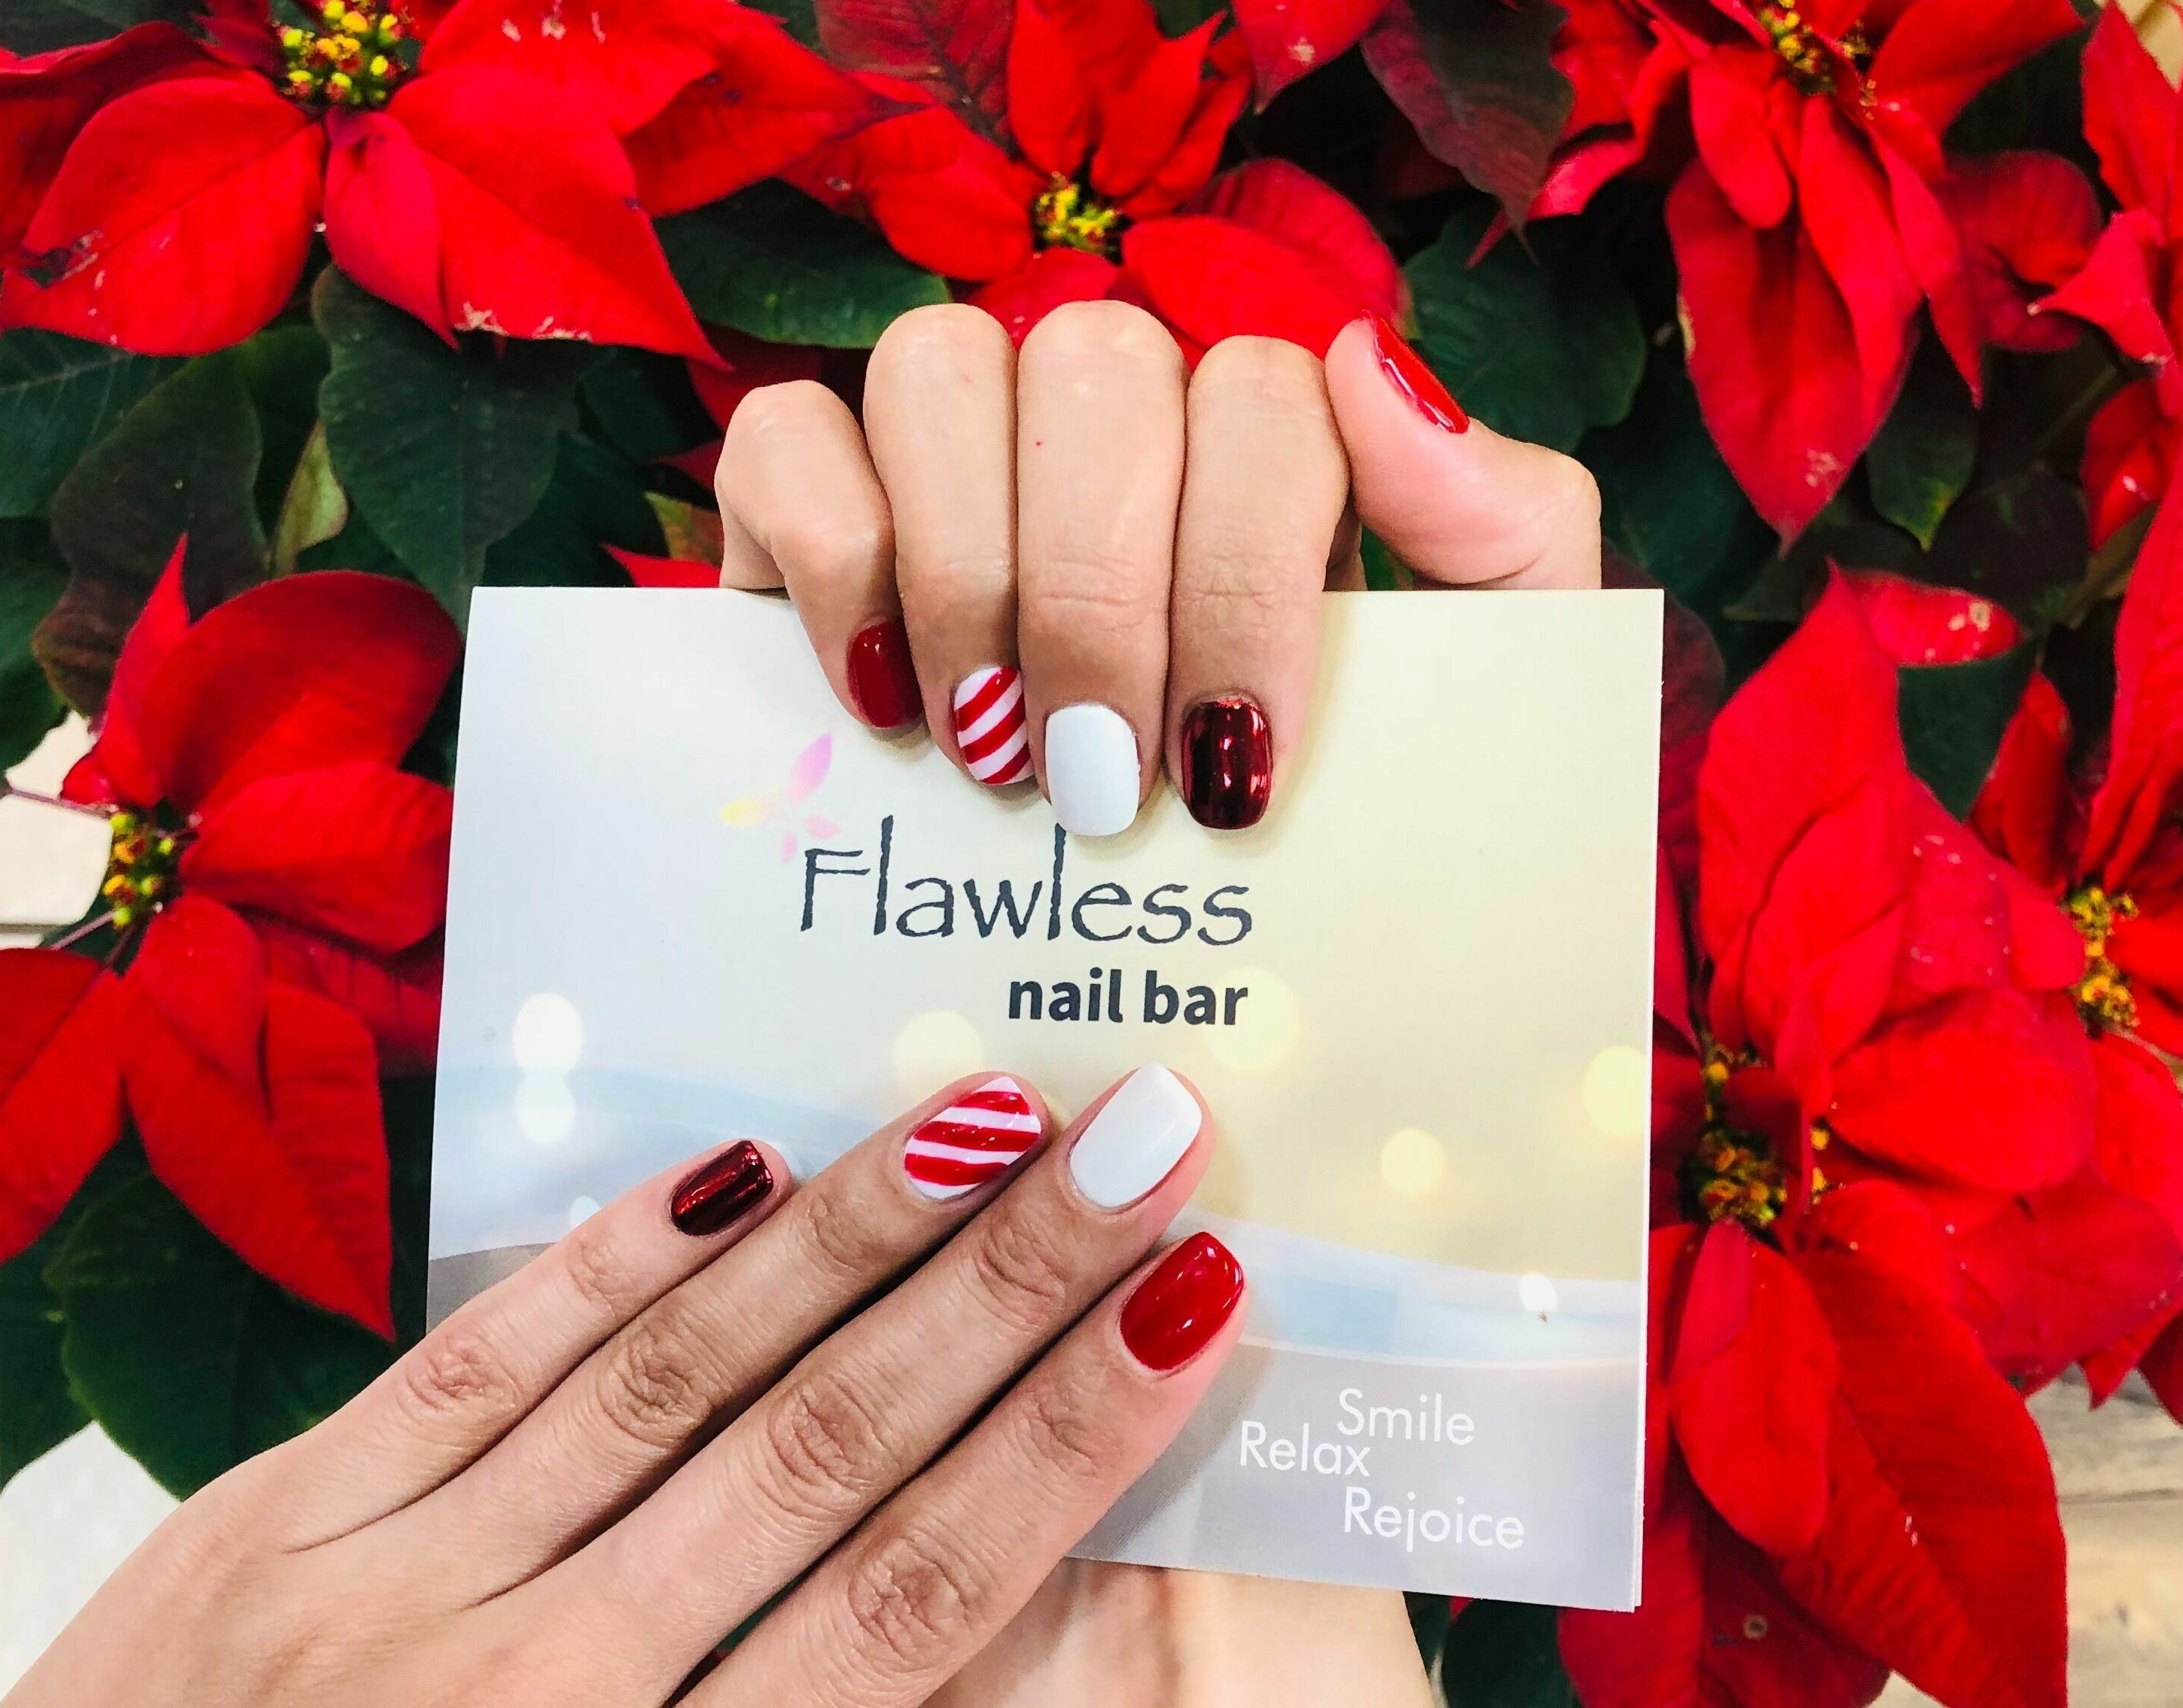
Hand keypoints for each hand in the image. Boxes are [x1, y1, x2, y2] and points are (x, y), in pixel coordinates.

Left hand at [11, 1067, 1244, 1707]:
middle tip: (1148, 1135)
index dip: (1065, 1443)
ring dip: (848, 1233)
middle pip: (823, 1449)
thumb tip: (963, 1581)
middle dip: (1006, 1283)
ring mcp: (384, 1589)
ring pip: (667, 1374)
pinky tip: (739, 1163)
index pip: (910, 1598)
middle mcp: (532, 1691)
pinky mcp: (267, 1525)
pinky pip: (476, 1358)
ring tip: (994, 1109)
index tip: (1195, 1305)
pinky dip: (615, 1254)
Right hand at [716, 302, 1601, 835]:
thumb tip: (1375, 369)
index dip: (1242, 578)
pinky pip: (788, 437)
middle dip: (1099, 600)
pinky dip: (828, 554)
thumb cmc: (1348, 797)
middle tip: (1103, 787)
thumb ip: (1496, 525)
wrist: (1235, 926)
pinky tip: (875, 697)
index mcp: (1270, 435)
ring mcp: (959, 435)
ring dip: (966, 576)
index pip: (1260, 396)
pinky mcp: (812, 489)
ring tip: (991, 752)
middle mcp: (1115, 404)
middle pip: (1094, 368)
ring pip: (937, 368)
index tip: (1234, 768)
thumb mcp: (1475, 685)